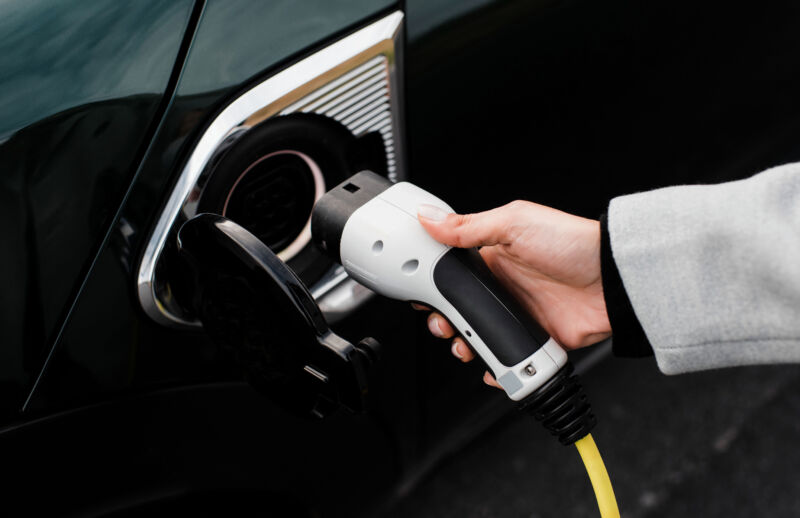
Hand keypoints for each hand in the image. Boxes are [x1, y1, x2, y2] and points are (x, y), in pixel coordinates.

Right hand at [415, 201, 609, 387]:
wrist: (612, 280)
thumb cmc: (571, 244)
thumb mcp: (513, 223)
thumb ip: (467, 226)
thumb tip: (429, 217)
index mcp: (492, 257)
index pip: (450, 271)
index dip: (431, 283)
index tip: (419, 293)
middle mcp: (501, 286)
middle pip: (458, 309)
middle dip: (442, 320)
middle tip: (442, 324)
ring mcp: (516, 314)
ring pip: (477, 336)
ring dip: (464, 346)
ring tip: (464, 346)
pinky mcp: (532, 339)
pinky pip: (506, 359)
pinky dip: (494, 368)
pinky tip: (489, 365)